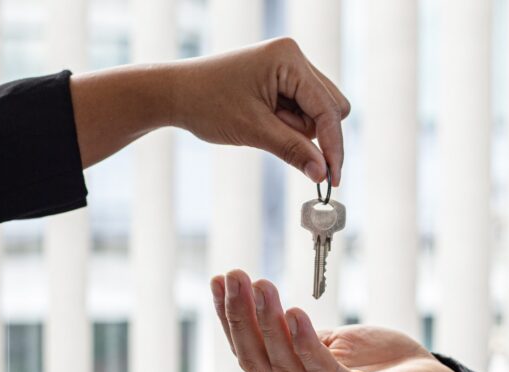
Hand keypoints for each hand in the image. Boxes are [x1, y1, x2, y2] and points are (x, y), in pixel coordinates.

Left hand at [171, 38, 350, 184]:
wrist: (175, 94)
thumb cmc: (207, 104)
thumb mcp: (253, 131)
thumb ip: (293, 150)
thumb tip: (322, 173)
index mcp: (289, 59)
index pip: (328, 108)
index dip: (333, 145)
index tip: (334, 178)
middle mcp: (293, 56)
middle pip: (330, 107)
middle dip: (311, 133)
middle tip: (276, 137)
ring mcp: (288, 66)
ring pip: (317, 111)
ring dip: (297, 129)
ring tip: (262, 125)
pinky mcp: (281, 78)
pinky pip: (302, 109)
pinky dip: (289, 123)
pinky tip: (264, 121)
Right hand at [209, 270, 466, 371]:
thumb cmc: (388, 368)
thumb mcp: (337, 348)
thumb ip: (303, 340)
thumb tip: (268, 311)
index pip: (251, 358)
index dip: (231, 321)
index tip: (220, 282)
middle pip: (261, 363)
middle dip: (242, 317)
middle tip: (234, 278)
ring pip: (288, 367)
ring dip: (269, 323)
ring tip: (261, 286)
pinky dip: (306, 344)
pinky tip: (294, 314)